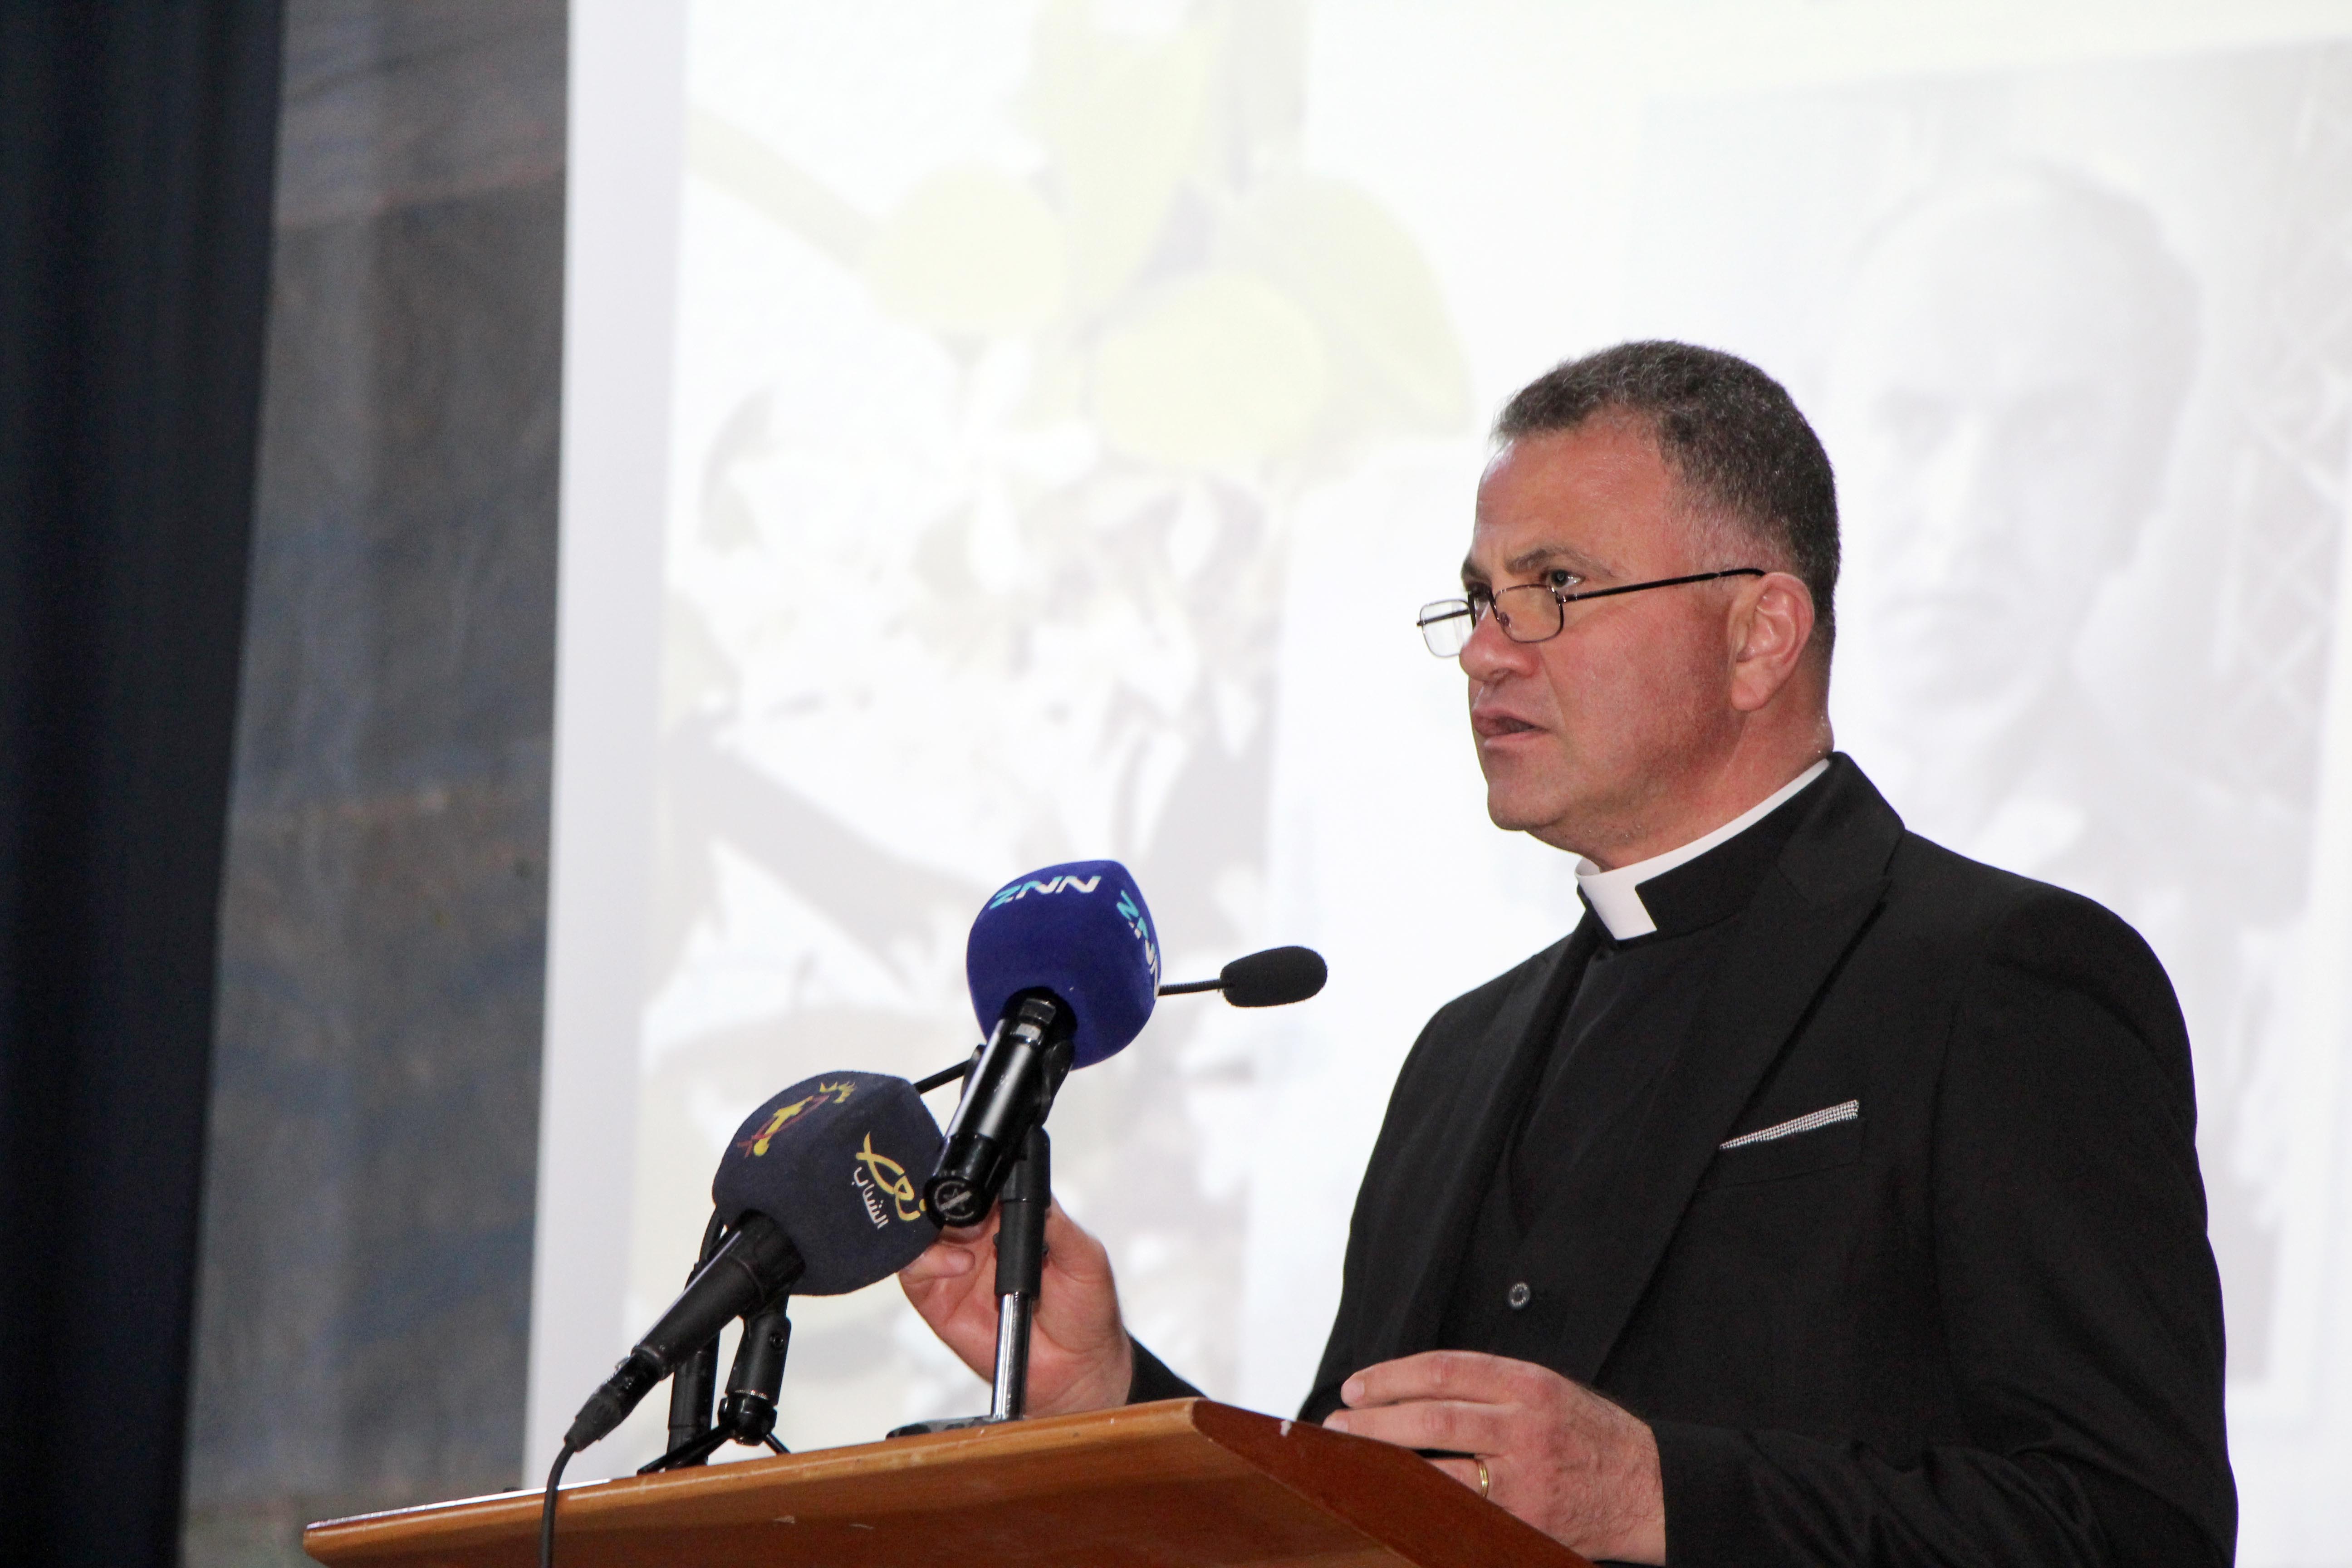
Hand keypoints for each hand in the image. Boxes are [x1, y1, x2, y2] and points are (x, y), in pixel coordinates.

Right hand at [897, 1200, 1133, 1415]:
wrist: (1076, 1369)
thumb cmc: (1086, 1310)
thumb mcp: (1085, 1257)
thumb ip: (1056, 1222)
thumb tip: (1033, 1189)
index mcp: (1011, 1216)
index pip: (984, 1182)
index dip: (981, 1177)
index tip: (990, 1182)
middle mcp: (978, 1237)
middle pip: (946, 1200)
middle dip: (955, 1200)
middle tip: (979, 1219)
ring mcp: (955, 1266)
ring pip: (923, 1229)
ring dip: (938, 1227)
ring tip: (971, 1243)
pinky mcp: (938, 1299)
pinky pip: (915, 1271)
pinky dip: (928, 1260)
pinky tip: (959, 1265)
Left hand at [1321, 1351, 1664, 1564]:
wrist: (1649, 1489)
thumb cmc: (1590, 1436)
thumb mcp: (1548, 1391)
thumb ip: (1489, 1387)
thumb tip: (1410, 1391)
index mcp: (1530, 1384)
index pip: (1445, 1369)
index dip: (1391, 1375)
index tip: (1357, 1384)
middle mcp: (1527, 1426)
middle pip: (1432, 1417)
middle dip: (1374, 1421)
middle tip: (1337, 1423)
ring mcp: (1525, 1478)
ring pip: (1438, 1468)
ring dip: (1385, 1463)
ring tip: (1350, 1458)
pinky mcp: (1524, 1520)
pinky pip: (1459, 1510)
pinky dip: (1419, 1503)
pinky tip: (1390, 1498)